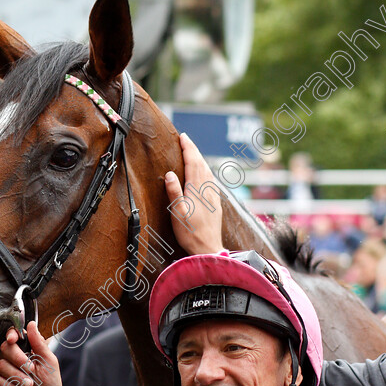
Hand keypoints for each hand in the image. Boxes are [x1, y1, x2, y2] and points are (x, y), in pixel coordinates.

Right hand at [0, 321, 62, 385]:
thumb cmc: (50, 384)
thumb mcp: (50, 362)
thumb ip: (39, 343)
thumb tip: (31, 325)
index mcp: (27, 349)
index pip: (13, 335)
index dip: (11, 335)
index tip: (14, 339)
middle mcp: (14, 357)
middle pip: (4, 348)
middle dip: (18, 359)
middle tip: (30, 368)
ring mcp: (7, 370)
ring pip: (1, 364)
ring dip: (18, 376)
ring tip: (29, 383)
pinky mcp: (1, 383)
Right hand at [165, 133, 224, 254]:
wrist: (208, 248)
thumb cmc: (190, 233)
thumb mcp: (177, 213)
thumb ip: (174, 192)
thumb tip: (170, 174)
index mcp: (196, 189)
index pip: (192, 163)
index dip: (188, 148)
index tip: (183, 137)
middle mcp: (207, 189)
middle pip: (201, 164)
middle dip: (194, 150)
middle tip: (186, 140)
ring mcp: (213, 196)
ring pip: (207, 171)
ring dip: (200, 159)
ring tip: (193, 152)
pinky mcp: (216, 203)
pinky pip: (211, 180)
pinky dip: (206, 171)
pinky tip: (204, 174)